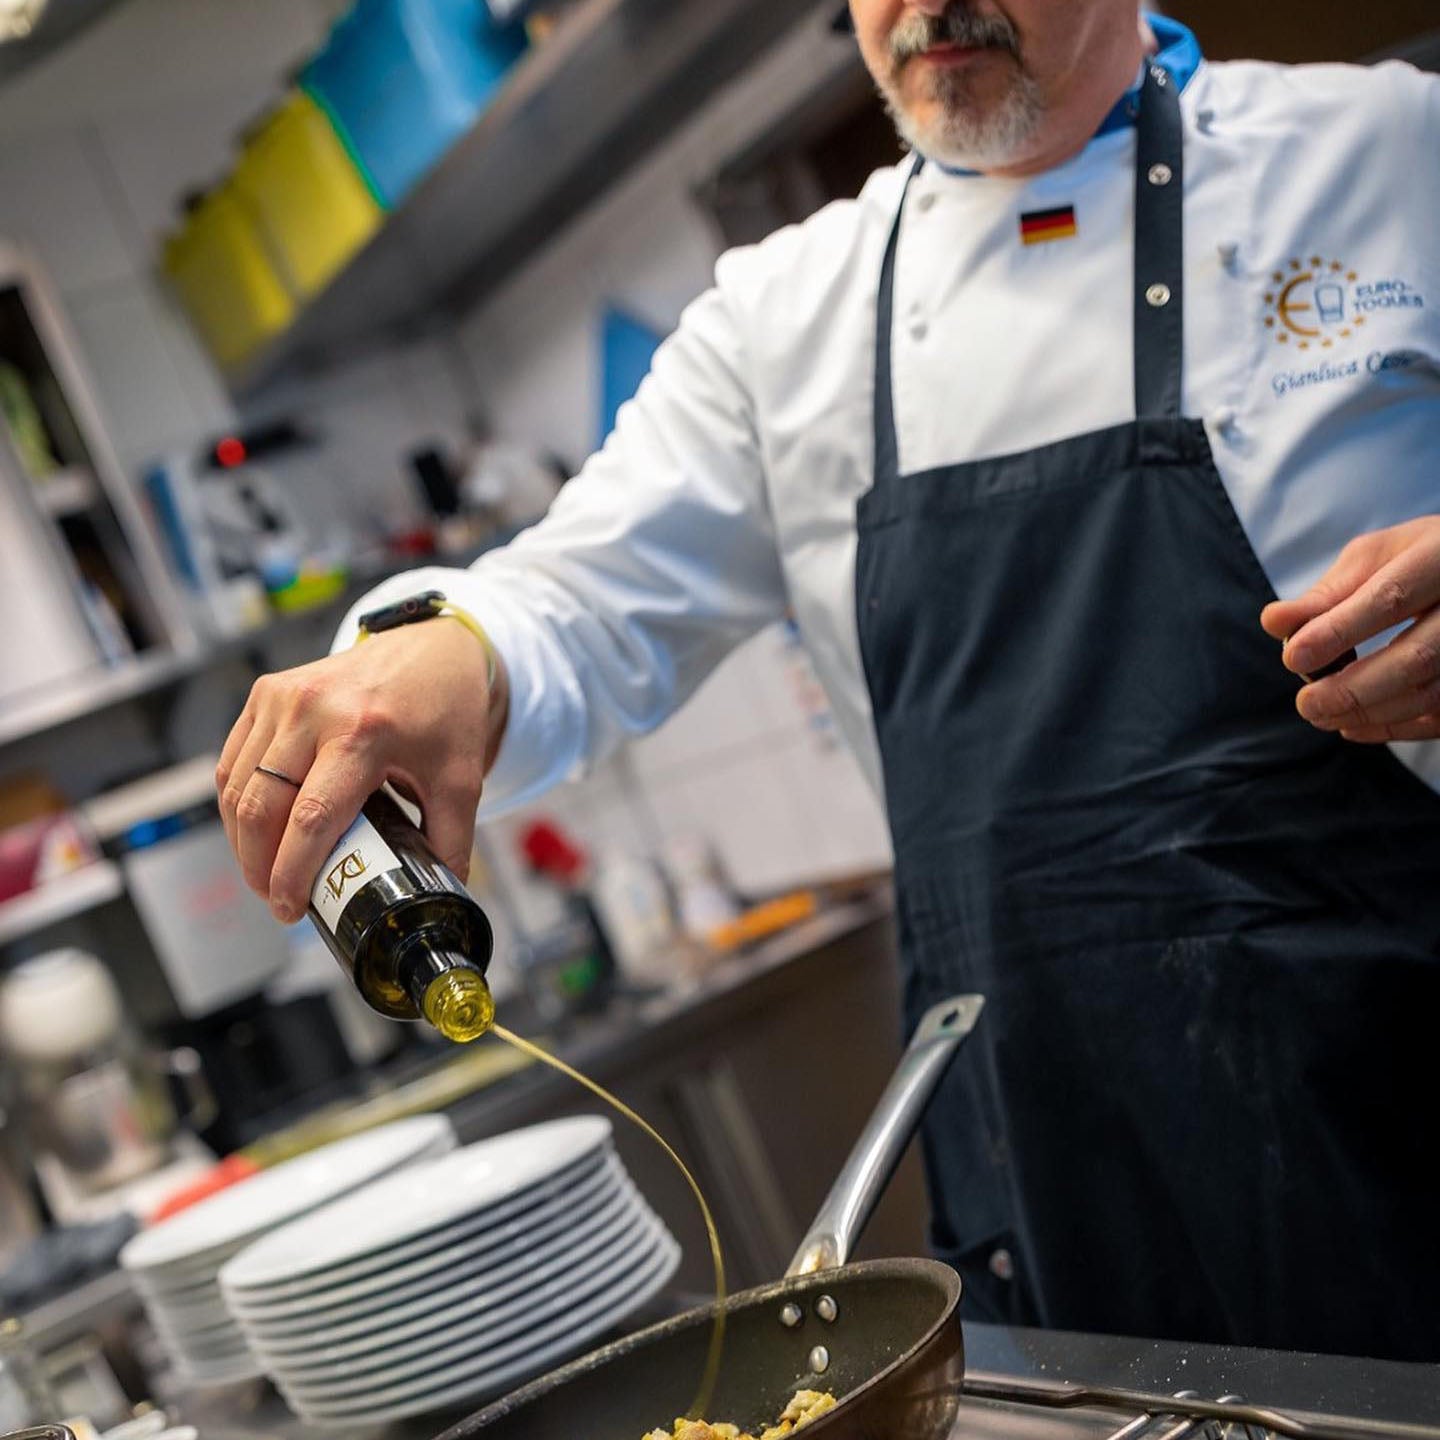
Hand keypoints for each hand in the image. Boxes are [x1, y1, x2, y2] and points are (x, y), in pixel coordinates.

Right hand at [215, 619, 506, 923]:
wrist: (435, 647)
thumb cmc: (447, 713)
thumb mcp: (462, 779)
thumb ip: (450, 842)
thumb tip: (438, 899)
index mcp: (364, 732)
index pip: (312, 818)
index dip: (293, 873)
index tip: (292, 909)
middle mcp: (315, 709)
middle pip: (263, 807)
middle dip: (260, 867)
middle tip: (277, 901)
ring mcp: (283, 696)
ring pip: (237, 787)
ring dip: (243, 840)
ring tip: (268, 873)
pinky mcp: (267, 692)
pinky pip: (234, 761)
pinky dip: (238, 804)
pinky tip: (259, 832)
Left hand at [1260, 516, 1439, 742]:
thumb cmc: (1415, 561)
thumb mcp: (1375, 559)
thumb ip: (1327, 594)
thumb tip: (1274, 622)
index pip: (1390, 598)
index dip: (1338, 631)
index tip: (1293, 657)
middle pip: (1418, 657)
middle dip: (1353, 689)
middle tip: (1305, 703)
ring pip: (1430, 693)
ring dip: (1369, 714)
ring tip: (1320, 714)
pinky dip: (1394, 728)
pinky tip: (1352, 726)